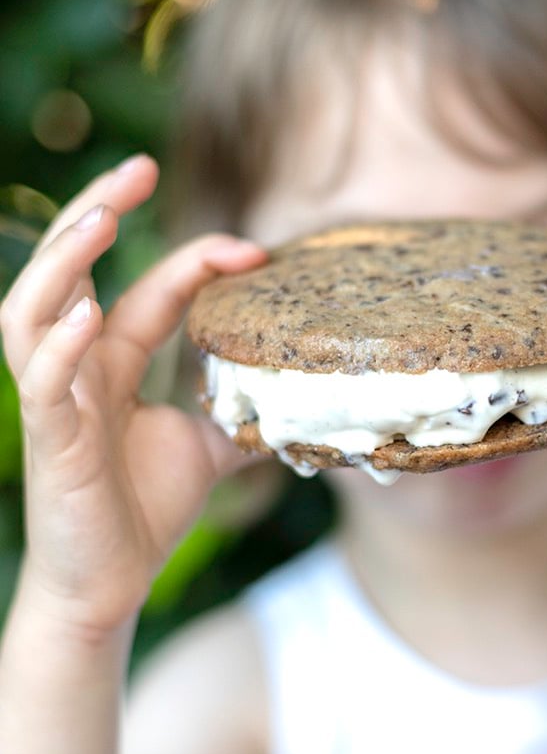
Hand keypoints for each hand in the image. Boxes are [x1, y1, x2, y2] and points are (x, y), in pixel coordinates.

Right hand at [1, 154, 269, 637]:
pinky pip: (39, 382)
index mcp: (112, 363)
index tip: (255, 247)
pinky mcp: (48, 441)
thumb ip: (241, 414)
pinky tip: (87, 313)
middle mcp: (75, 368)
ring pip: (31, 310)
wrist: (108, 588)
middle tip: (138, 166)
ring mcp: (54, 400)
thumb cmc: (142, 513)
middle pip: (69, 271)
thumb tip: (308, 398)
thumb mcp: (208, 449)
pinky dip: (58, 345)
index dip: (195, 260)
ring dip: (62, 261)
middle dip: (96, 211)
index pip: (147, 290)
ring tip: (99, 218)